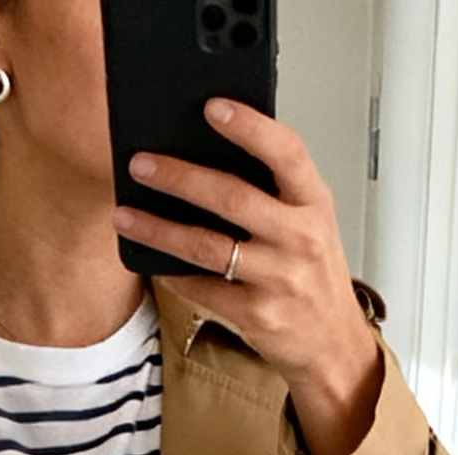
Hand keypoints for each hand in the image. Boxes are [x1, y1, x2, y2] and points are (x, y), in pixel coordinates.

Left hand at [115, 102, 383, 454]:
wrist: (332, 343)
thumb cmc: (314, 274)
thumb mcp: (309, 223)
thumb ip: (274, 191)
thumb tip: (210, 153)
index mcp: (315, 204)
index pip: (287, 153)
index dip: (250, 127)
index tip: (213, 108)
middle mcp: (300, 239)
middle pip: (233, 197)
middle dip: (180, 177)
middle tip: (142, 164)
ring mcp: (279, 279)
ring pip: (207, 246)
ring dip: (159, 229)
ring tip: (125, 215)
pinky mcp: (256, 315)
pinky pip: (203, 288)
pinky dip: (171, 273)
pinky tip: (150, 260)